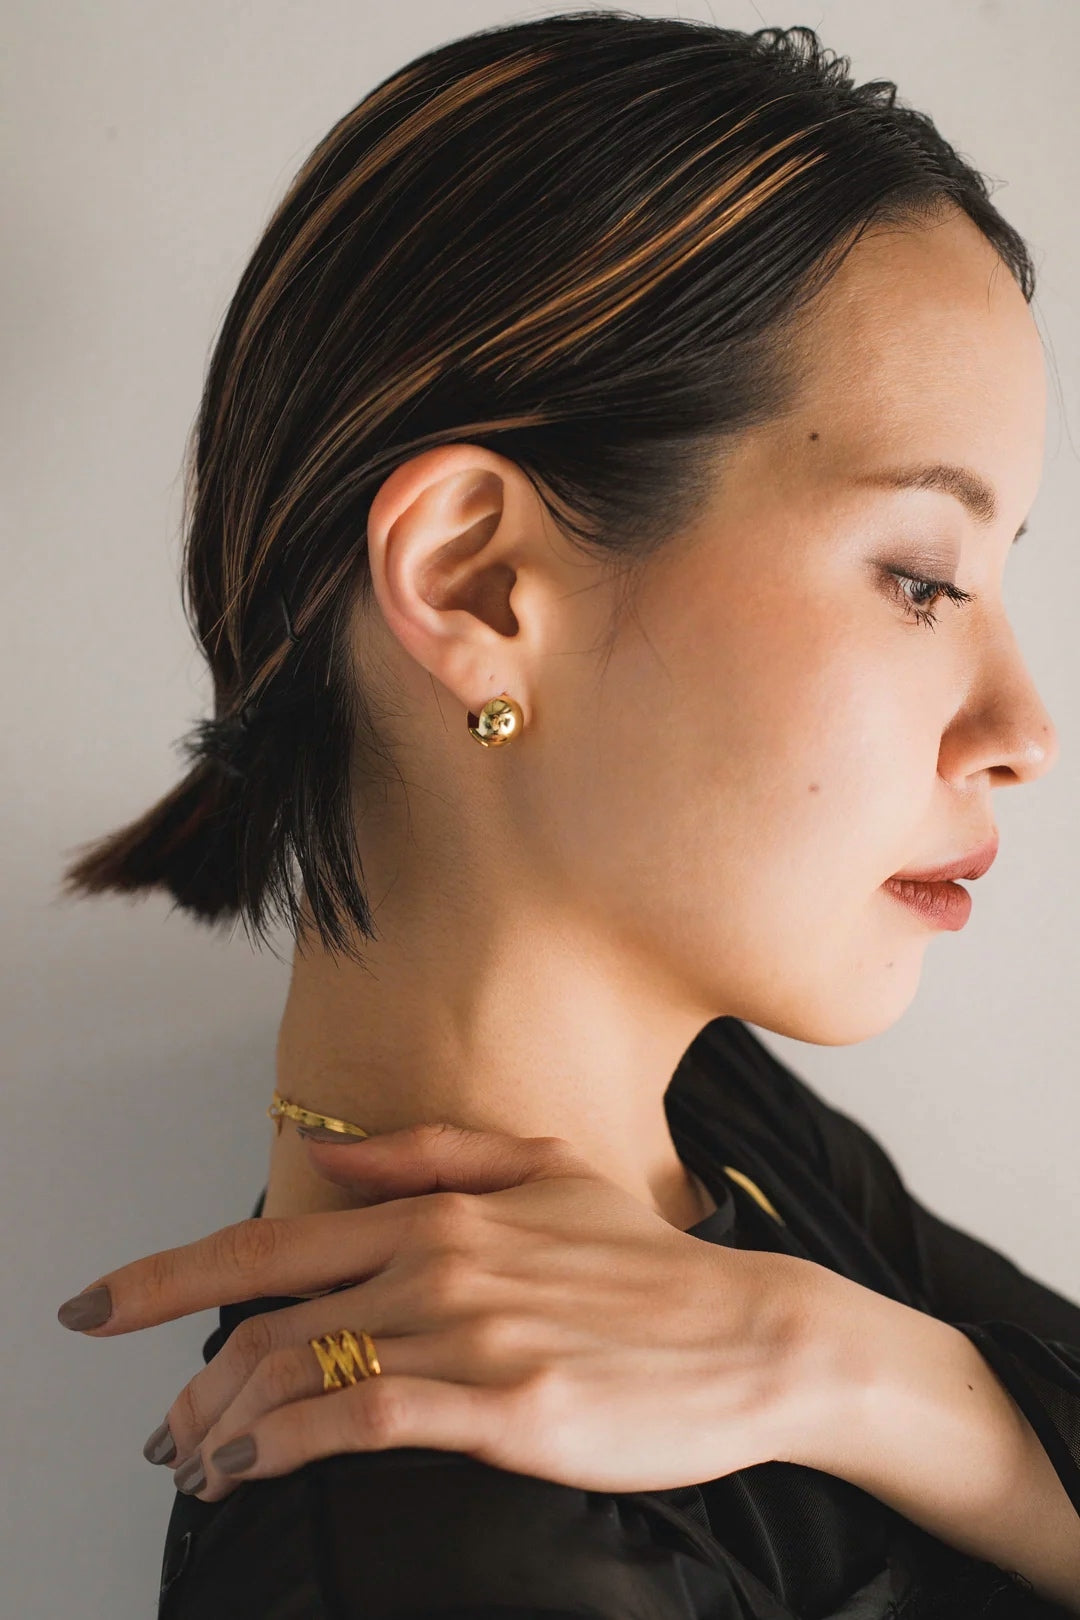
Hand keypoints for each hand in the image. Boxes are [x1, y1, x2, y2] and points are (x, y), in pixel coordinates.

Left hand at [57, 1124, 835, 1502]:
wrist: (751, 1335)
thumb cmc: (644, 1264)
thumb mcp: (544, 1168)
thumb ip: (426, 1153)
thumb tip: (321, 1150)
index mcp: (443, 1211)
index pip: (271, 1242)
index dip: (165, 1278)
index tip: (95, 1308)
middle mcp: (442, 1264)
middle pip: (266, 1325)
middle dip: (191, 1390)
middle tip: (164, 1435)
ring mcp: (473, 1337)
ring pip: (299, 1376)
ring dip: (225, 1431)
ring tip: (201, 1468)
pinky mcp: (507, 1413)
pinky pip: (363, 1423)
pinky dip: (286, 1450)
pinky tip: (255, 1473)